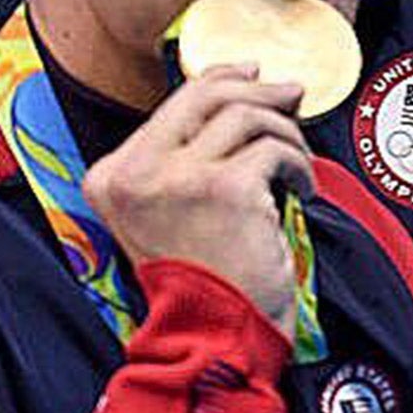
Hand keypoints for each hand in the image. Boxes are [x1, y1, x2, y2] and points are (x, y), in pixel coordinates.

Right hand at [83, 66, 313, 337]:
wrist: (213, 338)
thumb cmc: (202, 278)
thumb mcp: (172, 210)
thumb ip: (189, 154)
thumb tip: (247, 81)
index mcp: (111, 177)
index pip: (173, 103)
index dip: (220, 79)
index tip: (251, 74)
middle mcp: (133, 173)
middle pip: (205, 94)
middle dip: (258, 88)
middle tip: (293, 96)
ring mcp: (176, 178)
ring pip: (246, 116)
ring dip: (286, 135)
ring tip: (298, 165)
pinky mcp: (222, 188)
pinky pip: (274, 150)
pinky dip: (299, 166)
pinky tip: (302, 191)